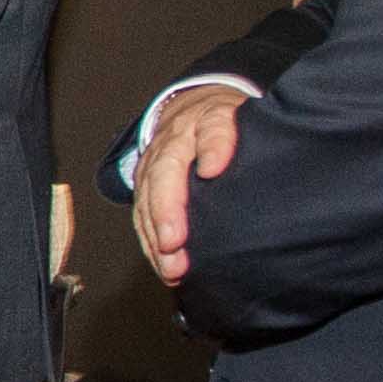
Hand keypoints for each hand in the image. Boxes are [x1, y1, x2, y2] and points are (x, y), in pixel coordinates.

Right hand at [133, 87, 249, 287]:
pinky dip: (151, 244)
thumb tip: (224, 165)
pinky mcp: (144, 186)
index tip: (211, 171)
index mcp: (205, 121)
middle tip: (174, 243)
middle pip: (164, 174)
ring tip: (172, 268)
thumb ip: (239, 137)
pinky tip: (164, 267)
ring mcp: (153, 165)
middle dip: (167, 212)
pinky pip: (142, 217)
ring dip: (156, 237)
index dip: (212, 149)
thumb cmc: (224, 124)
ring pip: (147, 201)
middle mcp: (172, 143)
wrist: (192, 113)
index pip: (211, 131)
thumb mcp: (240, 121)